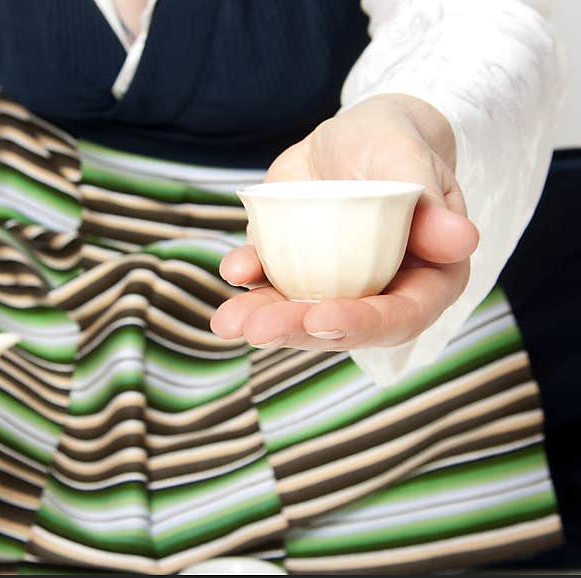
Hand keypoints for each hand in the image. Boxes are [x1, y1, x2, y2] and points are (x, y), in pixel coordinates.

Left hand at [210, 94, 478, 350]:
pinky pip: (268, 282)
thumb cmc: (395, 143)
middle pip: (339, 326)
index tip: (320, 319)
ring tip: (227, 321)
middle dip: (296, 330)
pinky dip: (248, 278)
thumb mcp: (411, 157)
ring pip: (297, 313)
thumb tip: (461, 241)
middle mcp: (380, 293)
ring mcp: (332, 286)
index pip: (399, 315)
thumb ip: (430, 201)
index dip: (360, 324)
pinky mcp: (294, 269)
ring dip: (262, 317)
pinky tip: (234, 269)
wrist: (355, 137)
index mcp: (426, 277)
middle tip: (257, 329)